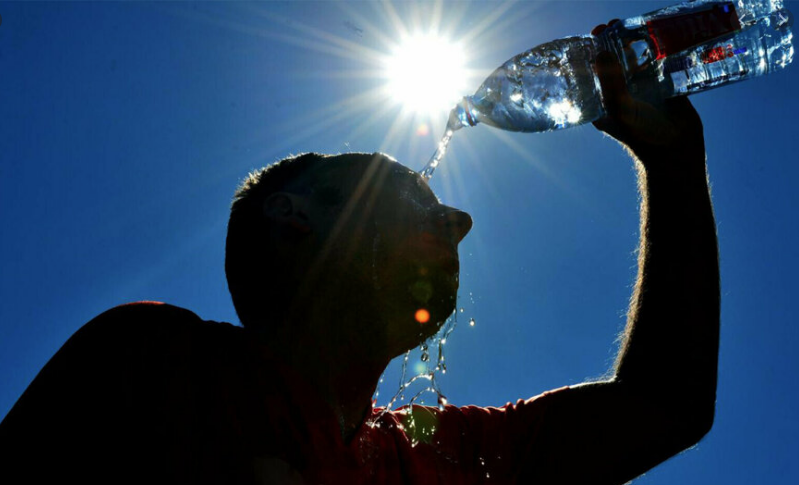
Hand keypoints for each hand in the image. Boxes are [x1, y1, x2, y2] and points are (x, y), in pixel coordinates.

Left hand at [591, 21, 704, 163]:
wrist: (676, 149)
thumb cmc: (641, 134)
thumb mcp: (620, 108)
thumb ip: (610, 81)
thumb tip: (599, 51)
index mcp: (604, 101)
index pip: (593, 72)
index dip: (592, 52)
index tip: (593, 35)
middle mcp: (622, 93)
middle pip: (614, 61)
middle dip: (612, 42)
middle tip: (612, 25)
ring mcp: (643, 89)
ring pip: (636, 59)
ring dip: (634, 42)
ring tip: (632, 25)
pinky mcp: (664, 85)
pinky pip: (659, 62)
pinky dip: (657, 49)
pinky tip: (656, 34)